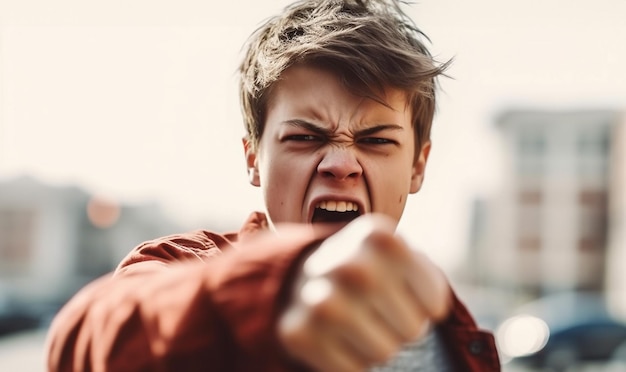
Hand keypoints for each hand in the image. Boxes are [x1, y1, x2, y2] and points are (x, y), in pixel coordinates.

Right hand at [277, 214, 451, 371]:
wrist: (309, 276)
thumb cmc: (372, 271)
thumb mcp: (405, 258)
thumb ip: (432, 283)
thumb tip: (431, 312)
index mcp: (379, 237)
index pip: (436, 305)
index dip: (425, 305)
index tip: (402, 288)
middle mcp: (348, 264)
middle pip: (412, 331)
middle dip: (401, 326)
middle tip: (378, 306)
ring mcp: (318, 299)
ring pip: (384, 353)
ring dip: (377, 344)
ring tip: (359, 318)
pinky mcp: (297, 332)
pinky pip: (354, 370)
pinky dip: (352, 360)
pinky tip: (337, 334)